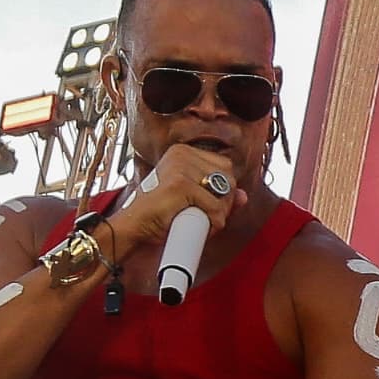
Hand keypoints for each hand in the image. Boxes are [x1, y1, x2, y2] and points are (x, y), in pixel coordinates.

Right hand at [98, 140, 240, 267]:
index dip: (224, 190)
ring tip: (200, 222)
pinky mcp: (180, 184)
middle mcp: (182, 154)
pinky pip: (214, 207)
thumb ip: (218, 196)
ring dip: (219, 214)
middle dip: (225, 201)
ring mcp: (180, 167)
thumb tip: (244, 196)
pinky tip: (197, 226)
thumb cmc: (160, 213)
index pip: (225, 166)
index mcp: (183, 152)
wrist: (134, 226)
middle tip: (207, 216)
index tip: (211, 206)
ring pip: (224, 192)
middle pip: (229, 176)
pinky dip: (212, 223)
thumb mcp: (193, 201)